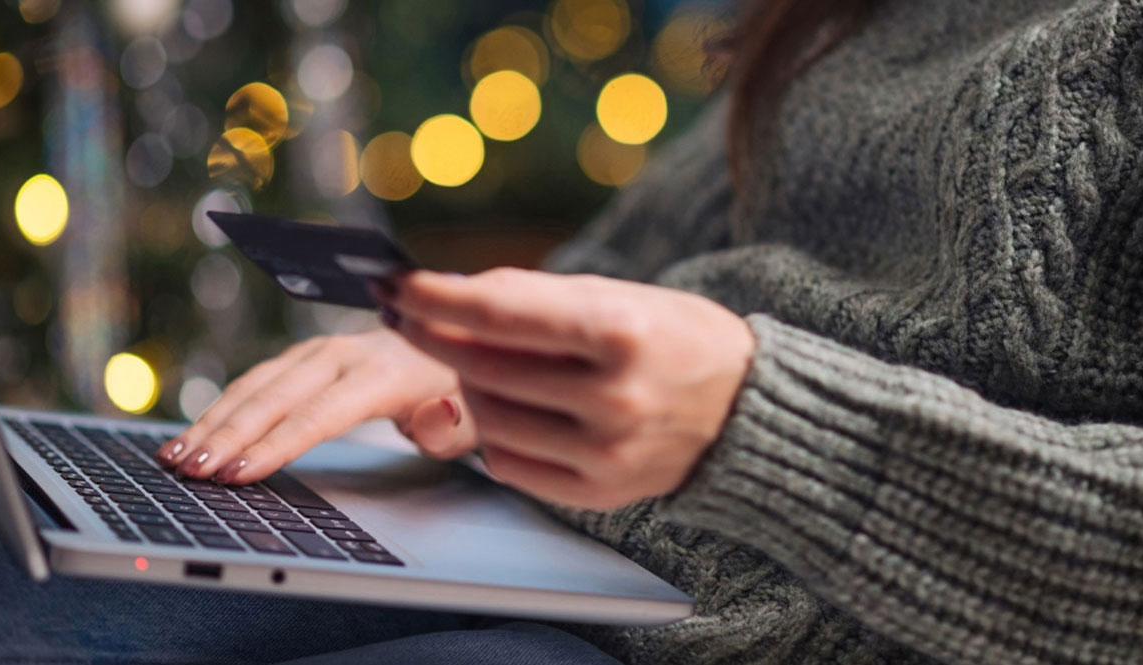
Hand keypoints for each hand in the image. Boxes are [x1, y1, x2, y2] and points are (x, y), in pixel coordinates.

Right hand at [157, 328, 477, 483]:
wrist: (459, 339)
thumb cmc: (467, 388)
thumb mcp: (478, 415)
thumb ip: (453, 427)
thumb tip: (433, 418)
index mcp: (385, 372)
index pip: (322, 414)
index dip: (278, 446)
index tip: (239, 473)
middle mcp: (345, 353)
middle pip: (276, 397)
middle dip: (227, 435)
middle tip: (188, 471)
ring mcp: (321, 351)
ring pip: (257, 384)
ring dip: (212, 421)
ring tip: (173, 458)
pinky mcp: (305, 356)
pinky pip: (256, 381)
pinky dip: (220, 408)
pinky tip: (192, 436)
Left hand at [380, 268, 755, 509]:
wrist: (747, 411)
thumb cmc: (677, 339)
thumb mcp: (621, 297)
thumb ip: (537, 297)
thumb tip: (449, 293)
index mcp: (620, 331)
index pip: (498, 313)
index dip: (434, 296)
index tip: (395, 283)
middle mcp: (613, 396)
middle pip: (481, 366)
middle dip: (434, 336)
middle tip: (413, 315)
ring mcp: (605, 452)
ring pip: (487, 416)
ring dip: (466, 384)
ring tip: (480, 360)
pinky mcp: (598, 493)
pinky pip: (509, 463)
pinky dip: (496, 431)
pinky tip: (514, 407)